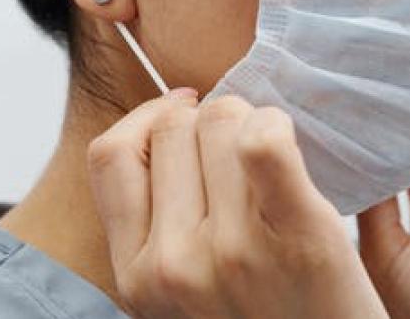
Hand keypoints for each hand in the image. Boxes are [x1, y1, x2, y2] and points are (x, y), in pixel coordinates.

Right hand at [88, 91, 387, 318]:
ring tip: (275, 153)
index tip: (183, 116)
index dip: (147, 120)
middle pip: (173, 128)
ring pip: (222, 121)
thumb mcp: (183, 292)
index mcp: (135, 277)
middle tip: (242, 145)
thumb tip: (171, 118)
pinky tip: (291, 139)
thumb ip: (159, 226)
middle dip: (207, 119)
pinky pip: (265, 145)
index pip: (110, 155)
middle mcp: (172, 264)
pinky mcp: (299, 238)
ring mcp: (232, 251)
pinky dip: (275, 125)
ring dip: (251, 119)